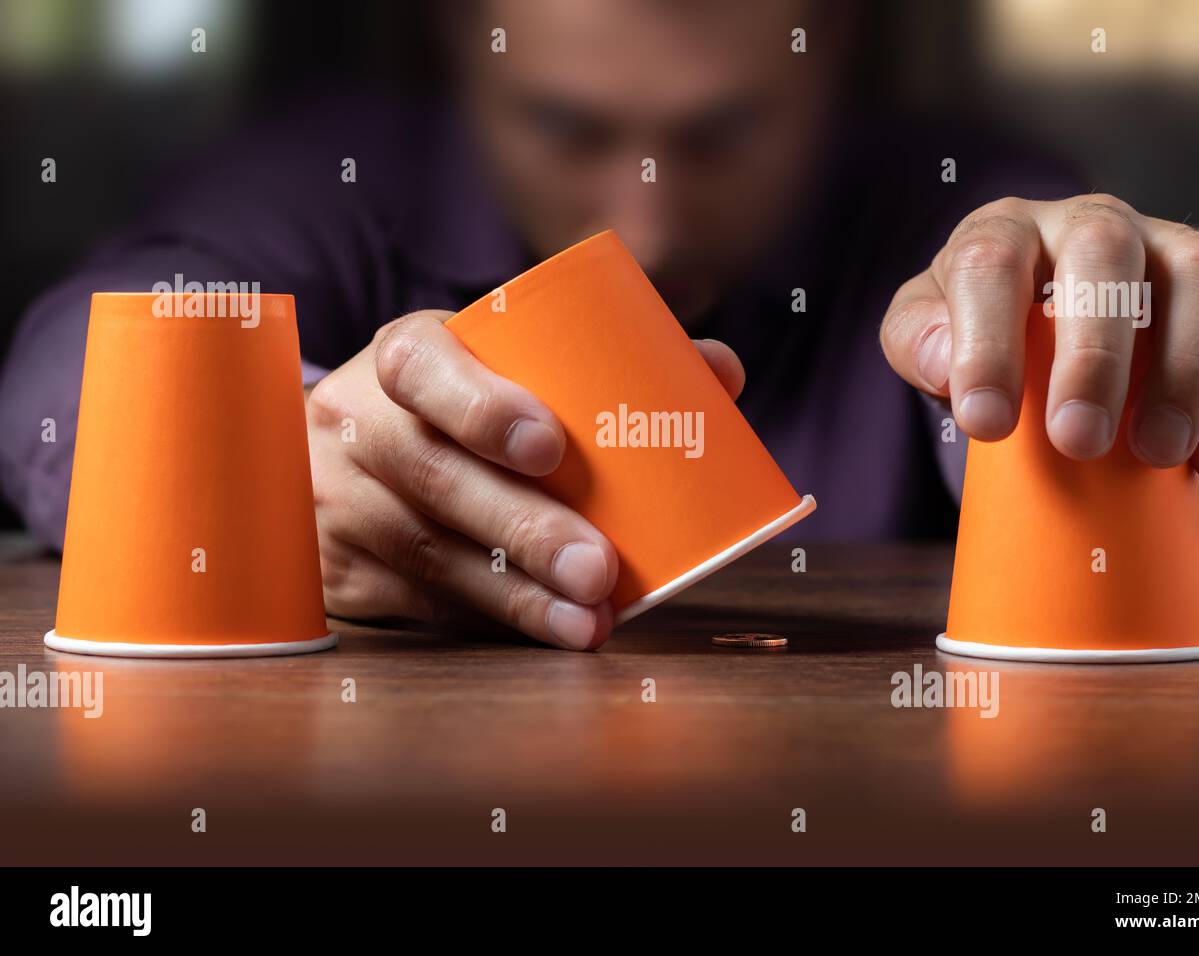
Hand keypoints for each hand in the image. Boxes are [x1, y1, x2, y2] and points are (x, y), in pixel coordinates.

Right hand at [307, 310, 745, 650]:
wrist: (351, 450)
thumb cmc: (463, 404)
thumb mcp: (507, 364)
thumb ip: (610, 363)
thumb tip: (720, 373)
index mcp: (404, 356)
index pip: (423, 367)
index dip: (481, 407)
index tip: (551, 447)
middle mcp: (356, 423)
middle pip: (433, 474)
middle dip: (523, 528)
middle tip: (597, 568)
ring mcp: (338, 500)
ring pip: (426, 552)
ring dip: (515, 595)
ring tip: (587, 620)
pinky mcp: (339, 570)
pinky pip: (417, 602)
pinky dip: (490, 620)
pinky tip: (544, 633)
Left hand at [881, 194, 1198, 477]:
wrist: (1034, 324)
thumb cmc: (973, 328)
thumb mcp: (923, 330)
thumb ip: (919, 341)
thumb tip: (951, 367)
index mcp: (1006, 230)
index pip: (990, 263)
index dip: (987, 341)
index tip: (985, 423)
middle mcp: (1092, 224)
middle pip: (1104, 255)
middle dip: (1095, 352)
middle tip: (1078, 440)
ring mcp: (1168, 251)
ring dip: (1188, 368)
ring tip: (1159, 453)